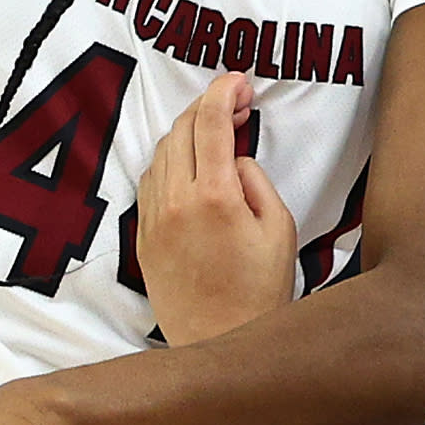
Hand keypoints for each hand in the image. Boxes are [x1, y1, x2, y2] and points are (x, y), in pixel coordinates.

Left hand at [136, 73, 298, 344]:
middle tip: (235, 105)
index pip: (211, 122)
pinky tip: (191, 168)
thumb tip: (236, 158)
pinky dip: (170, 162)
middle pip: (182, 130)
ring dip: (187, 133)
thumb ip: (258, 181)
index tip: (239, 81)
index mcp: (215, 196)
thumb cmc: (260, 291)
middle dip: (207, 106)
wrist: (220, 343)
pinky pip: (150, 182)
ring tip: (216, 135)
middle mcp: (177, 201)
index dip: (223, 91)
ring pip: (161, 152)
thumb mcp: (281, 230)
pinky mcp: (143, 236)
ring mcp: (154, 219)